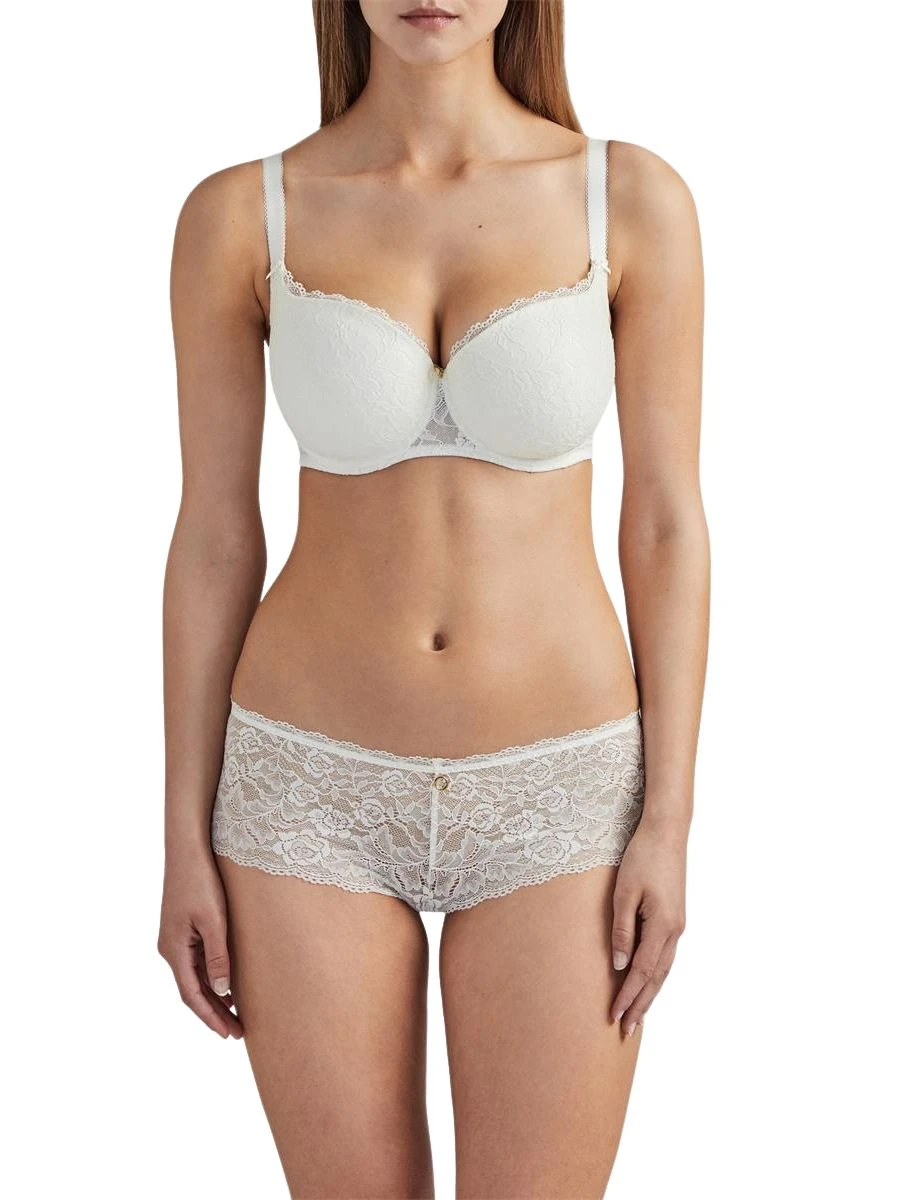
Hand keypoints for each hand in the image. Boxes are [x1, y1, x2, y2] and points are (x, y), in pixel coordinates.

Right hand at [157, 844, 242, 1038]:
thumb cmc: (201, 881)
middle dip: (214, 1013)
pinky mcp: (182, 929)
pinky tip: (227, 984)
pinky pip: (195, 962)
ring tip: (235, 1015)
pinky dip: (210, 978)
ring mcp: (175, 939)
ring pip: (194, 978)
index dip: (210, 1017)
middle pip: (192, 991)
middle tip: (238, 1032)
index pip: (191, 995)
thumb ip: (217, 957)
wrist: (187, 850)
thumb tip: (222, 992)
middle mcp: (170, 949)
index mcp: (174, 950)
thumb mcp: (214, 921)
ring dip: (213, 997)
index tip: (229, 1034)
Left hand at [609, 815, 686, 1036]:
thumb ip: (622, 930)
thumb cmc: (642, 858)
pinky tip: (648, 982)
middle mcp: (675, 931)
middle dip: (641, 1005)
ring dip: (650, 994)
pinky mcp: (675, 918)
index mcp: (663, 927)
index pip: (641, 972)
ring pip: (663, 970)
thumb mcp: (624, 893)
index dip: (628, 996)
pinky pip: (665, 956)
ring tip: (638, 1016)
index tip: (614, 1017)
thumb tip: (619, 965)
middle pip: (656, 978)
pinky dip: (655, 974)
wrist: (667, 833)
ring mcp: (678, 926)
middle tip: (627, 1031)